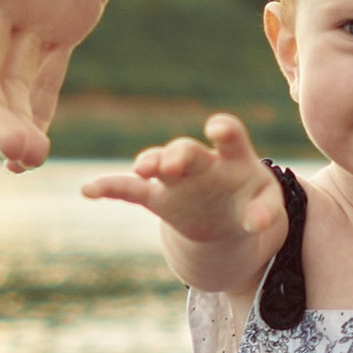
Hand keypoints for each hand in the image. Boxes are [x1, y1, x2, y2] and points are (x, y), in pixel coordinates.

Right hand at [82, 113, 286, 252]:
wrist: (227, 218)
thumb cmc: (251, 201)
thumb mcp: (265, 205)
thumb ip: (264, 212)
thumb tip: (257, 224)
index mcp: (232, 156)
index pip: (229, 135)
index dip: (223, 130)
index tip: (217, 128)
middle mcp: (200, 160)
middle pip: (186, 150)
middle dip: (178, 154)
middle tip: (173, 163)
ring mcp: (176, 177)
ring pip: (157, 163)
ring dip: (149, 164)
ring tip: (142, 170)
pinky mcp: (157, 197)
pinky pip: (129, 190)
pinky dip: (109, 188)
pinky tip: (87, 190)